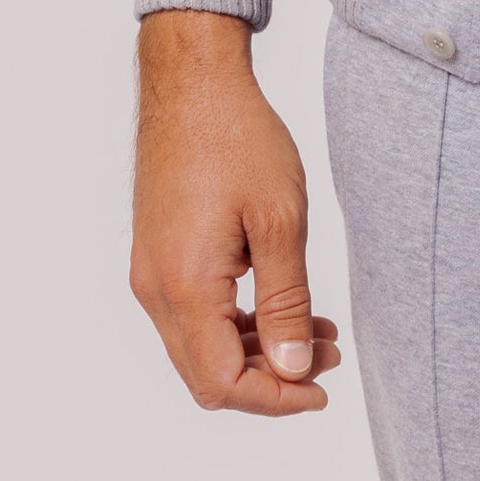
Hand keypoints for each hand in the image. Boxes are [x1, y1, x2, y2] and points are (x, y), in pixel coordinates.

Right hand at [131, 9, 342, 415]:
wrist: (193, 81)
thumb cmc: (238, 138)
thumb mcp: (280, 220)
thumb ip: (287, 301)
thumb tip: (292, 369)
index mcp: (185, 286)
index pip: (222, 382)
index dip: (274, 398)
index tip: (321, 388)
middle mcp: (156, 289)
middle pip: (207, 374)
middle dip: (271, 378)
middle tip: (328, 356)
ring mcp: (151, 272)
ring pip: (201, 345)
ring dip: (257, 349)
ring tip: (317, 330)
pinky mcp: (157, 254)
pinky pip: (194, 313)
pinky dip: (237, 321)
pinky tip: (282, 301)